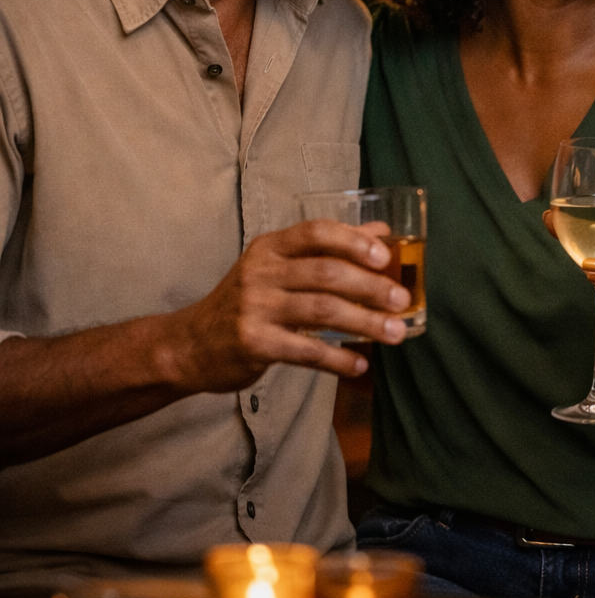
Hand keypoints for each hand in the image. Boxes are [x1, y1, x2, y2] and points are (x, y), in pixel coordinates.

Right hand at [164, 219, 410, 389]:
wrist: (189, 345)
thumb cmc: (248, 301)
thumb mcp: (279, 267)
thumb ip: (328, 249)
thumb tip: (383, 233)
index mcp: (271, 248)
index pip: (316, 232)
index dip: (354, 241)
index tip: (386, 257)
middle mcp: (261, 272)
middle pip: (327, 273)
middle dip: (371, 287)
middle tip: (402, 300)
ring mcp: (254, 308)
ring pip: (322, 310)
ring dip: (365, 323)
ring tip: (395, 333)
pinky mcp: (253, 343)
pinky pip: (305, 350)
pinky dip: (337, 359)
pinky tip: (359, 365)